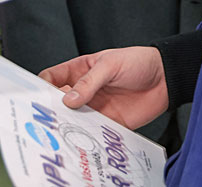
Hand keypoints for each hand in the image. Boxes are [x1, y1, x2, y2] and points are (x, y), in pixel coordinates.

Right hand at [40, 47, 168, 129]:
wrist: (166, 78)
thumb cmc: (137, 62)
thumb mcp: (110, 65)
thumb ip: (89, 82)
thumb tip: (68, 98)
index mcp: (80, 70)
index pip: (53, 78)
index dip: (41, 86)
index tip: (35, 96)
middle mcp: (85, 91)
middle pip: (59, 102)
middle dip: (51, 110)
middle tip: (47, 118)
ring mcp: (95, 108)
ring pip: (74, 120)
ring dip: (68, 125)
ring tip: (63, 131)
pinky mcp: (109, 123)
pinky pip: (93, 132)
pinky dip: (87, 137)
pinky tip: (84, 139)